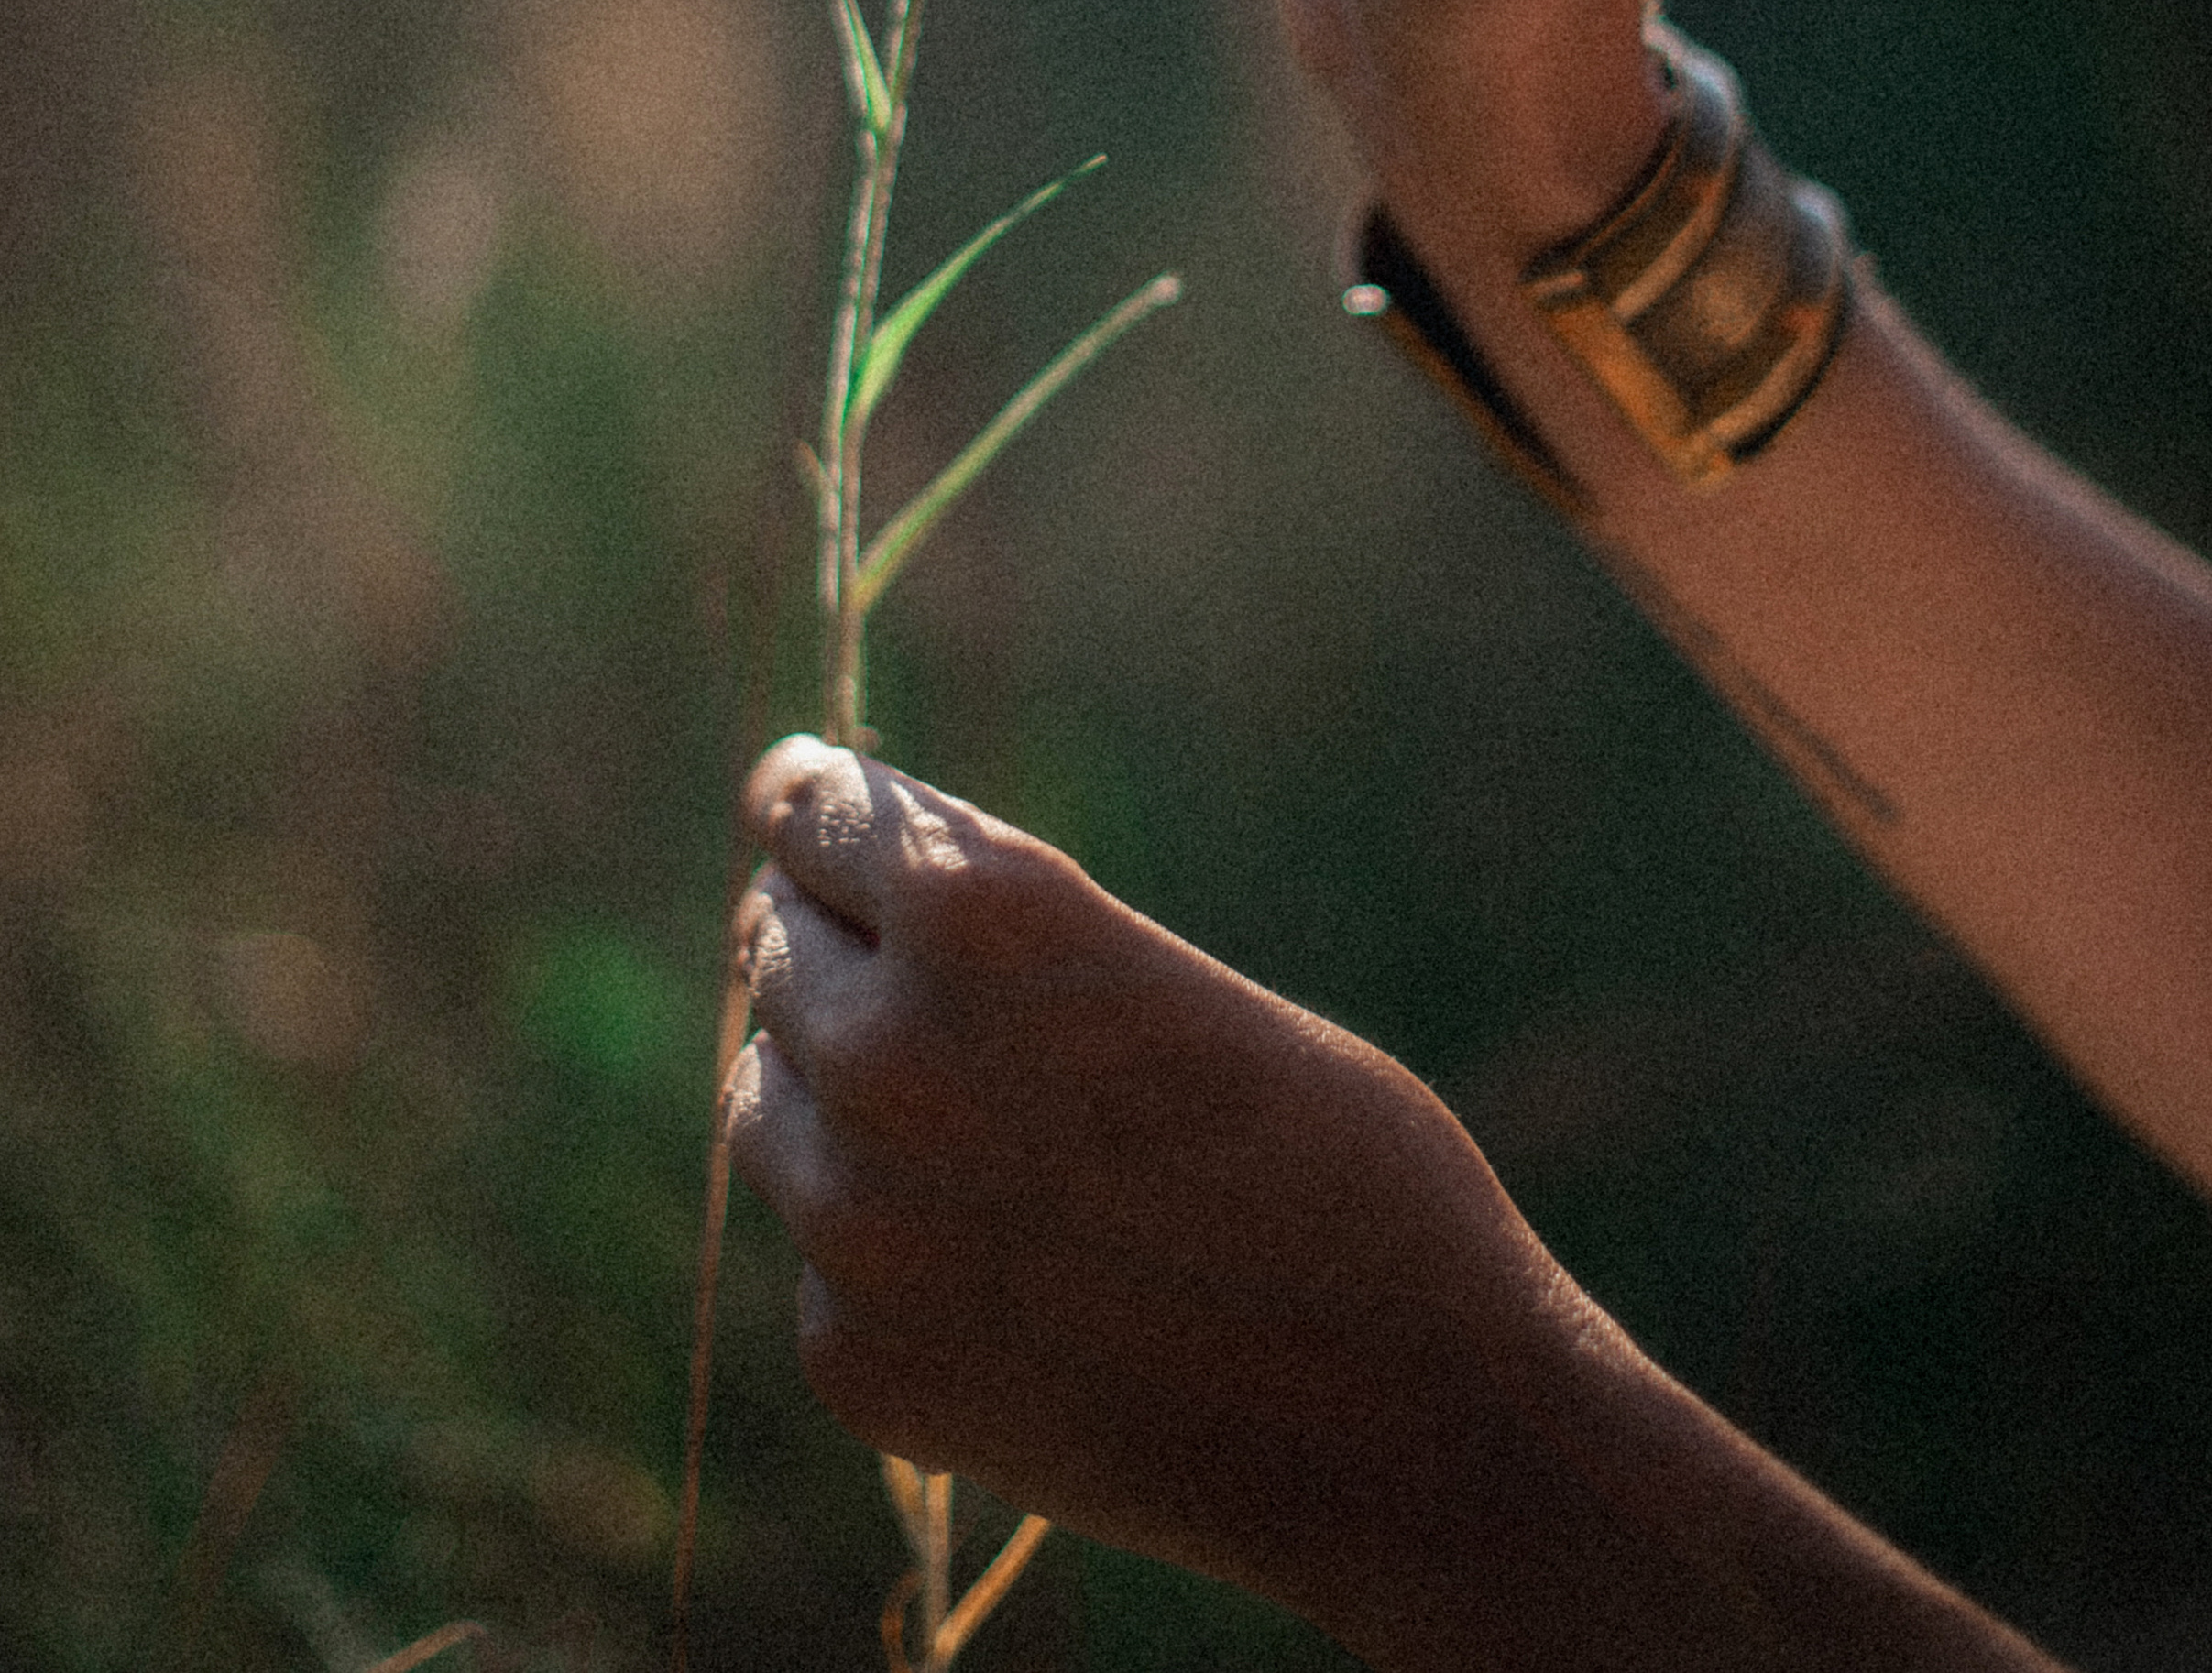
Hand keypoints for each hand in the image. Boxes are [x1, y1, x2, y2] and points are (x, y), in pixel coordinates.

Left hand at [725, 740, 2059, 1672]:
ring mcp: (865, 1215)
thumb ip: (1029, 922)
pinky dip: (886, 1229)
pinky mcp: (866, 1357)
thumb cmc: (1357, 1167)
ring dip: (851, 1080)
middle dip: (847, 929)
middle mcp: (901, 1047)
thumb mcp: (1203, 990)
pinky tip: (1030, 1254)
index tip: (817, 791)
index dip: (825, 793)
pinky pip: (822, 1240)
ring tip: (1013, 1121)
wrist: (1425, 1432)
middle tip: (946, 959)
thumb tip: (873, 843)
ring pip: (774, 1087)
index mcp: (1001, 914)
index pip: (821, 798)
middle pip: (786, 932)